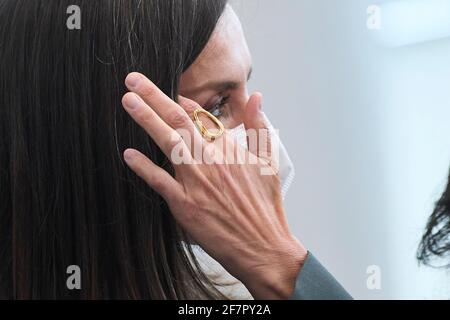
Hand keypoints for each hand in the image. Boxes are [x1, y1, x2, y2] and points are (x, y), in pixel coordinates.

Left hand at [121, 72, 307, 298]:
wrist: (262, 246)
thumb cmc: (266, 206)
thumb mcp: (270, 161)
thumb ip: (259, 126)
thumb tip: (256, 97)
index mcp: (231, 148)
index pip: (203, 116)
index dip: (183, 102)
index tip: (171, 94)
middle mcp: (212, 159)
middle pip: (179, 120)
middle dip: (154, 96)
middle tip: (133, 79)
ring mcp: (197, 181)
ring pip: (168, 142)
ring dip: (146, 119)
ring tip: (128, 101)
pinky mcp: (185, 204)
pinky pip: (159, 181)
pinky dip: (143, 166)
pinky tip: (128, 154)